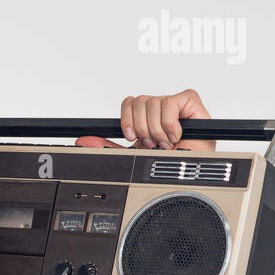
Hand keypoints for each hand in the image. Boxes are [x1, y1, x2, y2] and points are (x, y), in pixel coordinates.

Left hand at [76, 89, 215, 151]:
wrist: (190, 173)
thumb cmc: (169, 164)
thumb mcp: (133, 154)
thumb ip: (109, 147)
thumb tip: (84, 141)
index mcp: (146, 117)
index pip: (128, 102)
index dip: (127, 120)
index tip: (132, 137)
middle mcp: (159, 108)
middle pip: (138, 101)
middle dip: (143, 129)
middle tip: (152, 143)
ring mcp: (174, 104)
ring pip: (152, 103)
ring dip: (157, 130)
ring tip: (165, 143)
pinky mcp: (189, 101)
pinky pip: (170, 103)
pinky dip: (170, 124)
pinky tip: (175, 135)